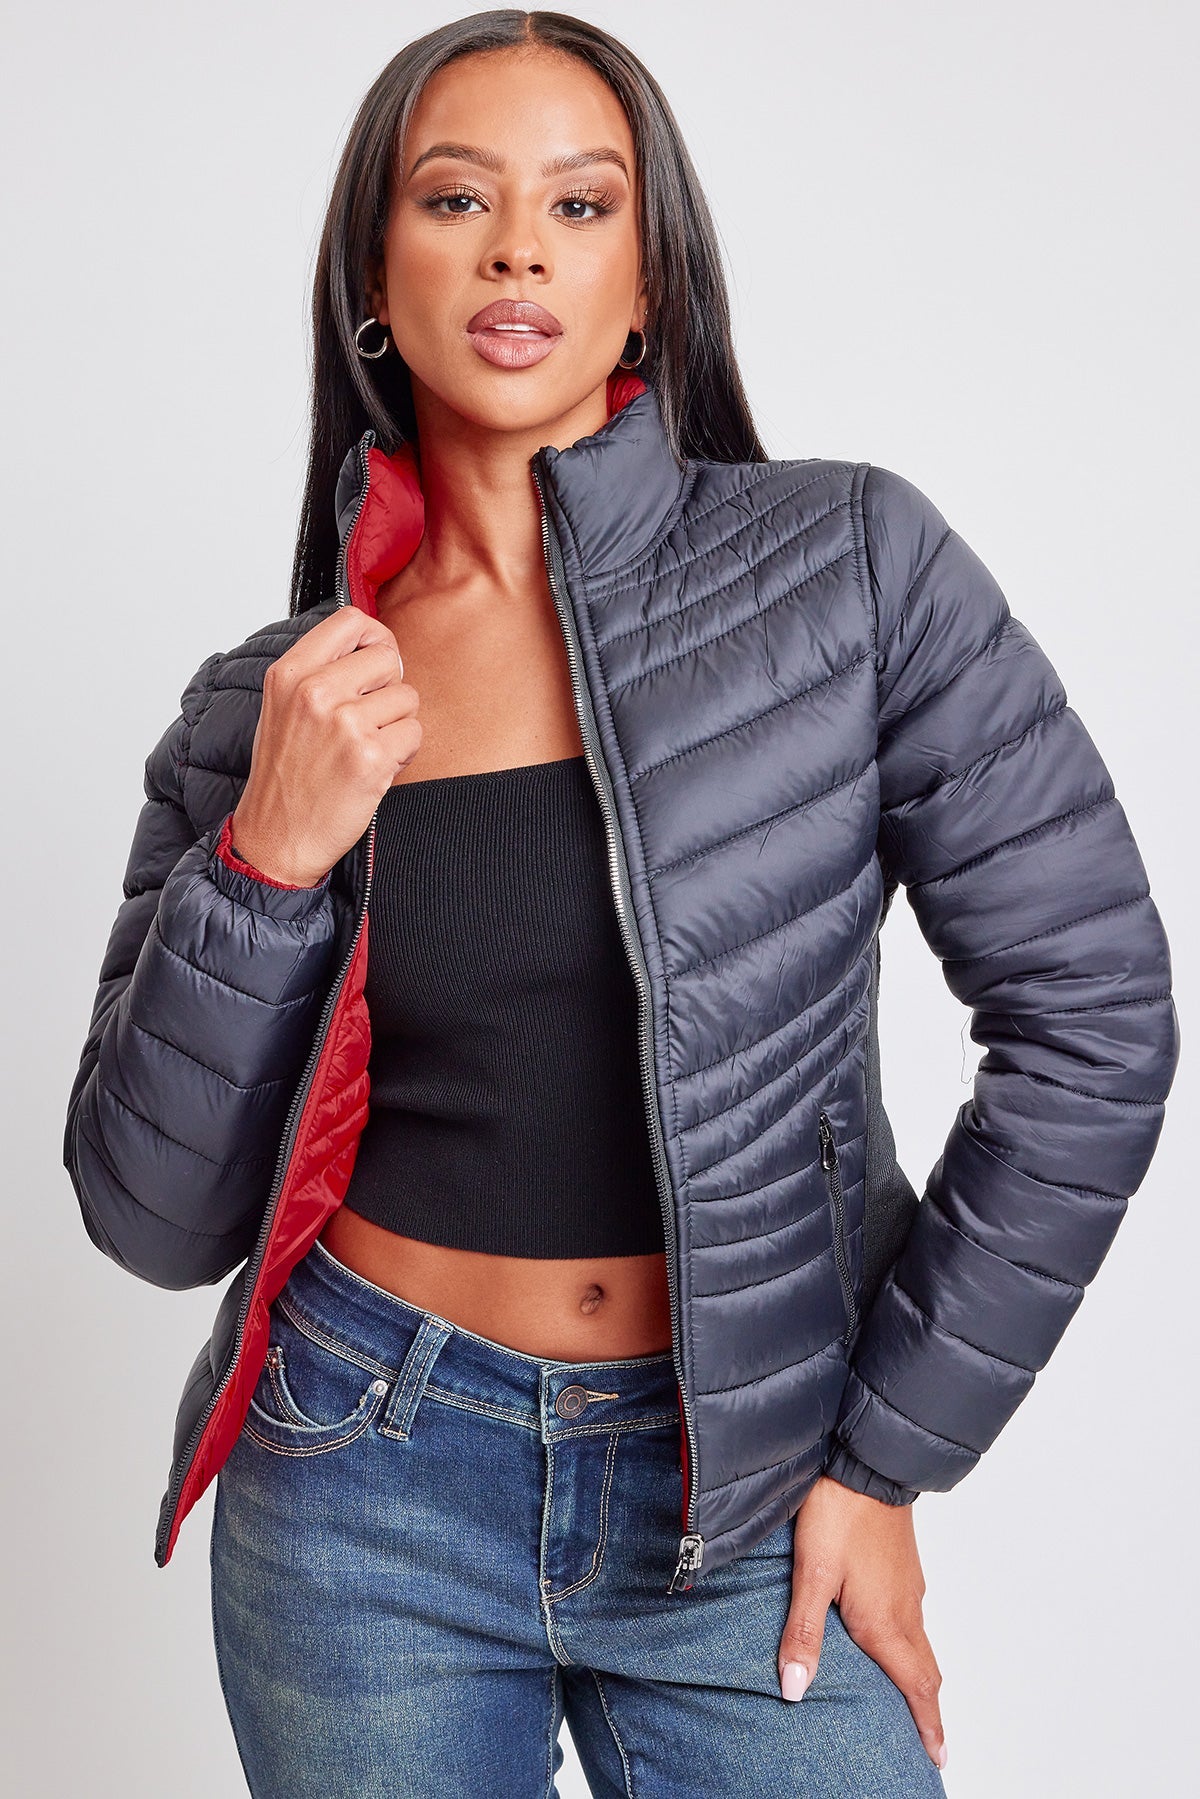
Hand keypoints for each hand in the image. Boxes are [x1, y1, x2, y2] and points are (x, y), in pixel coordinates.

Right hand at [230, 608, 421, 885]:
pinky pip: (414, 734)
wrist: (275, 839)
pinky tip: (373, 769)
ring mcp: (344, 724)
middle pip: (387, 658)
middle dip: (389, 689)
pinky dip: (403, 754)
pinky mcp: (370, 757)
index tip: (376, 663)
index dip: (375, 638)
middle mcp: (314, 692)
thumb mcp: (283, 708)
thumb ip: (320, 672)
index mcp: (289, 674)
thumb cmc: (283, 777)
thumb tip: (375, 646)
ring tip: (364, 749)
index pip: (350, 620)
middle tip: (367, 720)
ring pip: (407, 698)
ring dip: (396, 725)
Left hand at [778, 1474, 946, 1773]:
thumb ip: (803, 1633)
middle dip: (928, 1709)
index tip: (938, 1756)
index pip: (916, 1686)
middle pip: (926, 1670)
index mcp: (885, 1621)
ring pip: (921, 1642)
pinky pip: (915, 1616)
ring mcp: (910, 1584)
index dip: (927, 1725)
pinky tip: (892, 1635)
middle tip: (931, 1740)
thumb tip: (795, 1690)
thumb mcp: (811, 1573)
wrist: (866, 1460)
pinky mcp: (905, 1565)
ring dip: (920, 1676)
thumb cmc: (839, 1513)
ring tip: (911, 1697)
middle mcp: (906, 1608)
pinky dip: (912, 1643)